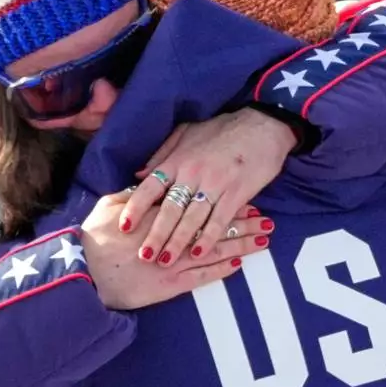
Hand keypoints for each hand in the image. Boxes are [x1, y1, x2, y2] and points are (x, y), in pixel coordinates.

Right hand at [83, 191, 271, 309]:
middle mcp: (171, 235)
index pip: (197, 202)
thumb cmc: (91, 240)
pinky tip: (239, 263)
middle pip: (213, 224)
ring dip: (241, 243)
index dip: (221, 197)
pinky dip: (221, 269)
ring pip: (215, 249)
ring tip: (264, 238)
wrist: (83, 276)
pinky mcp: (170, 284)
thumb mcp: (108, 208)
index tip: (242, 192)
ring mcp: (173, 261)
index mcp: (157, 213)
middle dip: (241, 220)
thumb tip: (148, 181)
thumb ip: (131, 194)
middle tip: (265, 216)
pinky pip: (202, 276)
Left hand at [121, 108, 294, 263]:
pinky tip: (198, 253)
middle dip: (154, 234)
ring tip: (164, 261)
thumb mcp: (187, 132)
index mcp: (179, 160)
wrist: (262, 125)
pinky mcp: (237, 193)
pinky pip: (219, 220)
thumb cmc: (223, 129)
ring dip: (177, 242)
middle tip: (142, 255)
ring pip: (191, 219)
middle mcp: (193, 173)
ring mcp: (215, 184)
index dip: (135, 207)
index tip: (123, 226)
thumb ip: (163, 154)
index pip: (151, 187)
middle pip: (169, 209)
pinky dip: (208, 238)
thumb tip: (139, 173)